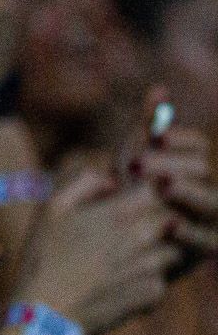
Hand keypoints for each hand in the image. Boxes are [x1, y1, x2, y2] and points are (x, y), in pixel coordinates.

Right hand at [12, 168, 179, 334]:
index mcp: (117, 213)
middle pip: (170, 220)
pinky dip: (146, 281)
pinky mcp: (153, 294)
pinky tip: (119, 286)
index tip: (131, 201)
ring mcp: (150, 267)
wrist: (45, 315)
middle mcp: (141, 238)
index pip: (157, 190)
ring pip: (171, 250)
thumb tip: (111, 181)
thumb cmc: (42, 259)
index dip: (147, 193)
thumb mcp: (50, 210)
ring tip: (122, 262)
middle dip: (155, 223)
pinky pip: (161, 280)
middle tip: (126, 234)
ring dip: (155, 252)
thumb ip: (83, 182)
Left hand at [133, 135, 217, 258]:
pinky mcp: (208, 246)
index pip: (198, 144)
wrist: (125, 241)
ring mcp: (212, 218)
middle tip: (137, 164)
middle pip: (202, 169)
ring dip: (188, 192)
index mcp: (194, 166)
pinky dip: (191, 232)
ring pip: (212, 201)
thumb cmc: (132, 193)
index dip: (178, 138)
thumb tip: (159, 88)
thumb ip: (150, 127)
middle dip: (171, 164)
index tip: (154, 135)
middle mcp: (209, 189)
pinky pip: (208, 240)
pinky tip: (170, 223)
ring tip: (164, 186)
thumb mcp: (138, 159)